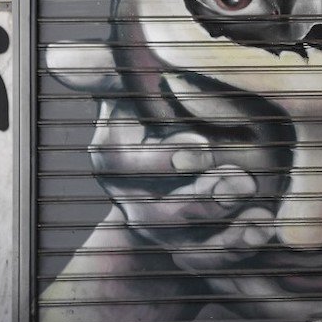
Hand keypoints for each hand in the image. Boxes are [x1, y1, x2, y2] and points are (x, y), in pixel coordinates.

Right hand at [46, 41, 275, 270]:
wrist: (227, 146)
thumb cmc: (188, 104)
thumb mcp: (155, 82)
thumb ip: (115, 69)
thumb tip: (59, 58)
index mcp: (119, 151)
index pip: (116, 161)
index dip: (156, 159)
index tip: (201, 147)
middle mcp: (135, 196)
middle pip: (152, 214)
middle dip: (199, 200)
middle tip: (241, 180)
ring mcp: (164, 229)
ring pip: (183, 246)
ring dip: (222, 227)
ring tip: (255, 198)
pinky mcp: (197, 251)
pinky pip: (211, 263)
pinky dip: (238, 247)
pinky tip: (262, 226)